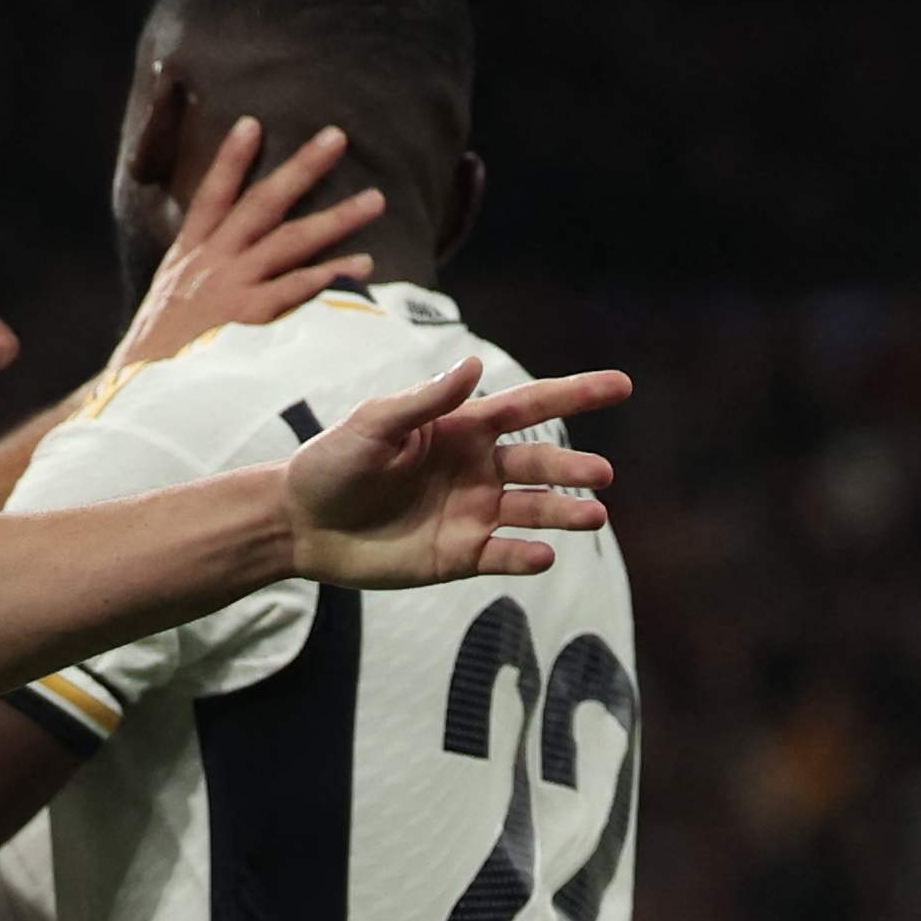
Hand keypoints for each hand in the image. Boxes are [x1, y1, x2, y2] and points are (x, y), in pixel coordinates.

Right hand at [113, 119, 383, 373]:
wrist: (138, 396)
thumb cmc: (155, 361)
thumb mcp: (164, 309)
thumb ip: (192, 285)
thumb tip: (217, 273)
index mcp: (186, 260)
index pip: (210, 198)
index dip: (230, 160)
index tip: (252, 123)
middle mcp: (210, 264)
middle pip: (260, 204)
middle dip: (301, 168)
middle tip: (336, 137)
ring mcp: (230, 288)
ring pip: (289, 240)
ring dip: (336, 217)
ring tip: (375, 200)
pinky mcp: (247, 318)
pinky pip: (295, 288)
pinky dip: (330, 275)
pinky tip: (363, 266)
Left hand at [278, 358, 633, 588]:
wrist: (298, 523)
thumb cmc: (331, 463)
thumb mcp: (373, 424)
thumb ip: (425, 401)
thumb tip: (475, 365)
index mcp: (462, 428)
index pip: (529, 406)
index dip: (575, 394)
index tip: (621, 385)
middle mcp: (477, 469)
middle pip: (539, 463)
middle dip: (572, 468)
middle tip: (602, 474)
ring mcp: (472, 513)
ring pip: (532, 510)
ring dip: (564, 512)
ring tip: (594, 516)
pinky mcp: (459, 554)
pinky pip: (502, 554)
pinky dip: (524, 555)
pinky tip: (545, 554)